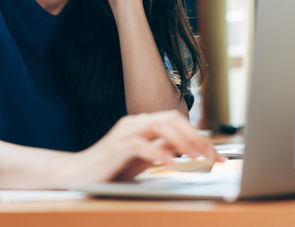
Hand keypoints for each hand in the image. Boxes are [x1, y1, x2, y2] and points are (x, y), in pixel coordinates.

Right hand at [68, 110, 225, 184]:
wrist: (78, 174)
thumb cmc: (112, 168)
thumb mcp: (144, 158)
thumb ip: (163, 150)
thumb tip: (190, 149)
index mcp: (143, 124)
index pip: (177, 122)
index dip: (199, 137)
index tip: (216, 155)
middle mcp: (135, 122)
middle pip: (171, 119)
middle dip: (195, 136)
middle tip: (211, 155)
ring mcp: (124, 132)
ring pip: (158, 125)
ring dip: (180, 140)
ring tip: (195, 156)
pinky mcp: (115, 147)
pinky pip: (140, 144)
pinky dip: (158, 153)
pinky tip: (170, 163)